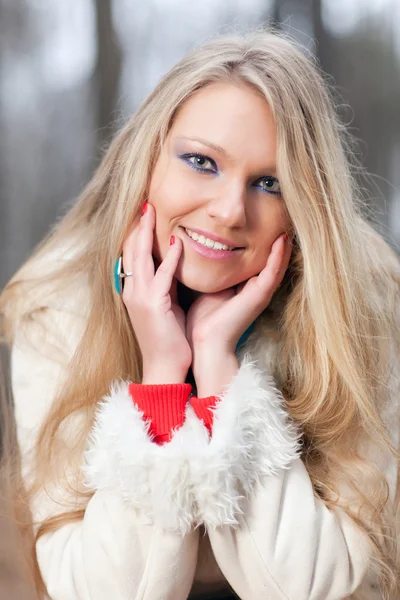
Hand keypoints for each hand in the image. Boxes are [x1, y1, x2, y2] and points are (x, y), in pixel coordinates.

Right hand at [121, 203, 190, 382]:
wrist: (164, 365)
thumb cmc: (168, 337)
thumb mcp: (165, 305)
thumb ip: (164, 284)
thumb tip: (172, 263)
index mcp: (134, 290)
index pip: (131, 255)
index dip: (137, 233)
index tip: (144, 213)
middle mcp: (132, 290)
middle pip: (131, 250)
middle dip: (138, 226)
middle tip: (146, 203)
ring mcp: (140, 297)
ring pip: (140, 257)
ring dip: (147, 232)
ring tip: (152, 211)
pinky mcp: (154, 304)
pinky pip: (161, 275)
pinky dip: (169, 257)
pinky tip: (177, 242)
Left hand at [186, 233, 291, 392]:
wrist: (205, 344)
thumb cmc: (204, 321)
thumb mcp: (207, 289)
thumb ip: (210, 273)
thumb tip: (199, 251)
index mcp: (244, 287)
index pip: (257, 261)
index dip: (261, 242)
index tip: (262, 221)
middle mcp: (256, 289)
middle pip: (271, 260)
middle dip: (276, 240)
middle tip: (283, 215)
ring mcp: (260, 293)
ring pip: (277, 263)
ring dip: (282, 245)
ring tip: (287, 223)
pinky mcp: (260, 296)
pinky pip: (273, 272)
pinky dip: (278, 256)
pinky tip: (282, 240)